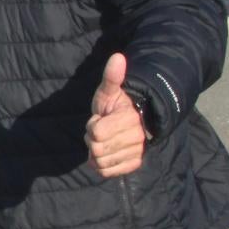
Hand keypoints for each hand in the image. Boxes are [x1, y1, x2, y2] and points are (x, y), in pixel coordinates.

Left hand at [84, 52, 146, 178]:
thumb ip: (112, 77)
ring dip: (96, 153)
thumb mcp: (109, 91)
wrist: (133, 121)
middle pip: (96, 148)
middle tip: (101, 130)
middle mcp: (136, 137)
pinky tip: (106, 153)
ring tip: (104, 140)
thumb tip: (117, 57)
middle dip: (92, 139)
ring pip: (100, 161)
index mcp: (128, 118)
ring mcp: (135, 152)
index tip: (100, 119)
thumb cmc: (115, 105)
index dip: (92, 126)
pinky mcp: (133, 164)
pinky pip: (106, 171)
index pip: (96, 132)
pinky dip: (100, 165)